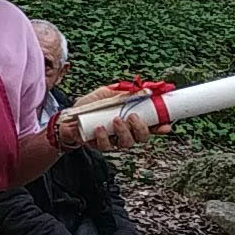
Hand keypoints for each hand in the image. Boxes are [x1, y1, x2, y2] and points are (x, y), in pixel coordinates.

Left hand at [60, 85, 174, 151]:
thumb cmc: (89, 105)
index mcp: (130, 120)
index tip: (167, 125)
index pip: (151, 126)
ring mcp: (113, 140)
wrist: (67, 117)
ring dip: (124, 132)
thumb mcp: (107, 93)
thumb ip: (124, 92)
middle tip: (132, 117)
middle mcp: (124, 132)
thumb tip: (144, 89)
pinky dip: (104, 137)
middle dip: (141, 128)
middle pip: (142, 138)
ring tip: (116, 120)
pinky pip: (106, 145)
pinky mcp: (100, 145)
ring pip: (127, 143)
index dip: (161, 127)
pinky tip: (99, 128)